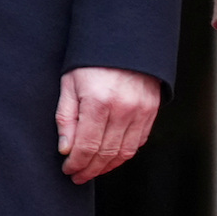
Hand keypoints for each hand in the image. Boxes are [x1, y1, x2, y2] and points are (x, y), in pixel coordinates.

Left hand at [58, 65, 161, 182]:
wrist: (123, 40)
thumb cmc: (91, 60)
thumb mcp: (69, 84)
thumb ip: (66, 118)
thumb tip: (65, 149)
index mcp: (98, 102)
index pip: (86, 146)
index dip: (76, 163)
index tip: (67, 169)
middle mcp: (122, 109)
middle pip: (106, 153)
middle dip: (90, 169)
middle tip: (78, 176)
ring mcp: (140, 111)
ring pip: (124, 152)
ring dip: (107, 166)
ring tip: (93, 170)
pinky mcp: (151, 110)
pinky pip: (139, 141)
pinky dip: (125, 154)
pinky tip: (112, 157)